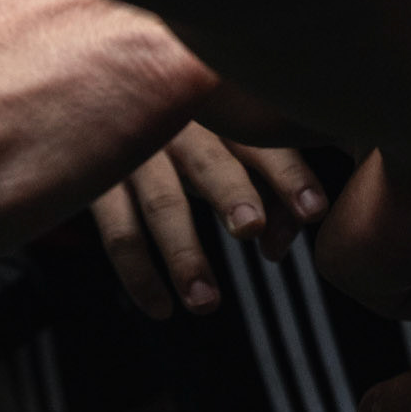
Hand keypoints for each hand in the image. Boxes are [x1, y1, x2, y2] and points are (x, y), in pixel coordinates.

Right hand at [91, 126, 328, 319]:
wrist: (103, 101)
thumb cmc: (194, 134)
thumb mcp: (231, 152)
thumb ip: (270, 192)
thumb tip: (276, 251)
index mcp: (223, 115)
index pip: (262, 141)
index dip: (289, 174)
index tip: (314, 211)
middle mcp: (178, 126)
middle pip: (208, 160)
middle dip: (231, 193)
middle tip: (250, 227)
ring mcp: (133, 152)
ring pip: (161, 204)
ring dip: (185, 255)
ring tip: (207, 303)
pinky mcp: (96, 182)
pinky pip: (119, 232)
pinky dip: (138, 274)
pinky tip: (162, 310)